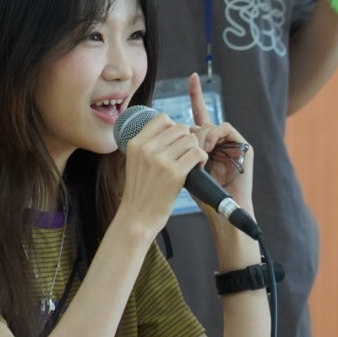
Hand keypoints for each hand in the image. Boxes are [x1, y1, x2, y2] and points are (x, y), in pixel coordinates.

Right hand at [120, 110, 205, 235]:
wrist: (137, 217)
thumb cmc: (140, 192)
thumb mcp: (135, 162)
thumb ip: (148, 146)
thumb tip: (171, 130)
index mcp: (136, 143)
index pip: (162, 119)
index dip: (174, 128)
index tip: (175, 142)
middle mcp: (147, 149)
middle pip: (179, 128)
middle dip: (187, 140)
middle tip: (185, 155)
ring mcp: (160, 160)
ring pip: (190, 139)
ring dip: (195, 150)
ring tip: (191, 163)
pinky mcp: (174, 173)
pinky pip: (197, 153)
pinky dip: (202, 159)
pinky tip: (197, 168)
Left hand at [188, 73, 254, 211]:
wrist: (222, 211)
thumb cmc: (201, 194)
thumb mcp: (184, 168)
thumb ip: (180, 149)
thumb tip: (167, 133)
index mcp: (205, 144)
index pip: (199, 114)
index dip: (196, 96)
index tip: (193, 76)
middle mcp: (219, 140)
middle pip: (199, 123)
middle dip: (189, 134)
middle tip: (184, 150)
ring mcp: (232, 143)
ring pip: (210, 125)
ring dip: (199, 137)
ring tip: (196, 153)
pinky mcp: (243, 146)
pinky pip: (225, 129)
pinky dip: (214, 136)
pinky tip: (207, 148)